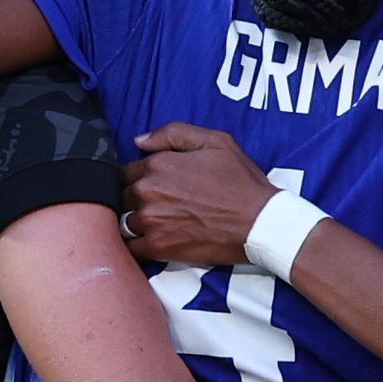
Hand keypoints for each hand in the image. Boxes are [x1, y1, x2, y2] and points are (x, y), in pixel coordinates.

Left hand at [123, 124, 278, 271]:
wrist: (260, 222)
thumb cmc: (241, 181)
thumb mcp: (215, 142)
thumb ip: (173, 134)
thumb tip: (139, 141)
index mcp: (158, 164)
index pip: (126, 170)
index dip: (138, 176)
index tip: (154, 184)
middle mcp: (148, 191)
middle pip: (122, 195)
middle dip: (134, 199)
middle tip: (158, 204)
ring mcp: (151, 221)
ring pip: (124, 221)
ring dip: (136, 222)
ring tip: (157, 224)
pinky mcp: (158, 247)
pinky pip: (130, 247)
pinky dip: (136, 245)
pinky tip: (151, 242)